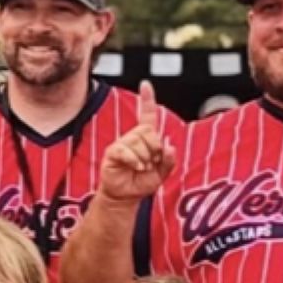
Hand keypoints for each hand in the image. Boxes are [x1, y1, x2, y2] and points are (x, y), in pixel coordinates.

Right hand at [97, 80, 175, 201]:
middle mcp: (133, 138)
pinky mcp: (113, 153)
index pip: (146, 115)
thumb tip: (169, 146)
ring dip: (145, 157)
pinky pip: (124, 150)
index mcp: (145, 139)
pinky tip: (136, 167)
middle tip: (151, 162)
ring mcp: (122, 144)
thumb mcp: (162, 174)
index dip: (147, 99)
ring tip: (141, 168)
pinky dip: (134, 160)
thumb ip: (169, 160)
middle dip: (155, 148)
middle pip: (148, 131)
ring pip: (138, 141)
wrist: (126, 197)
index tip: (145, 84)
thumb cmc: (141, 183)